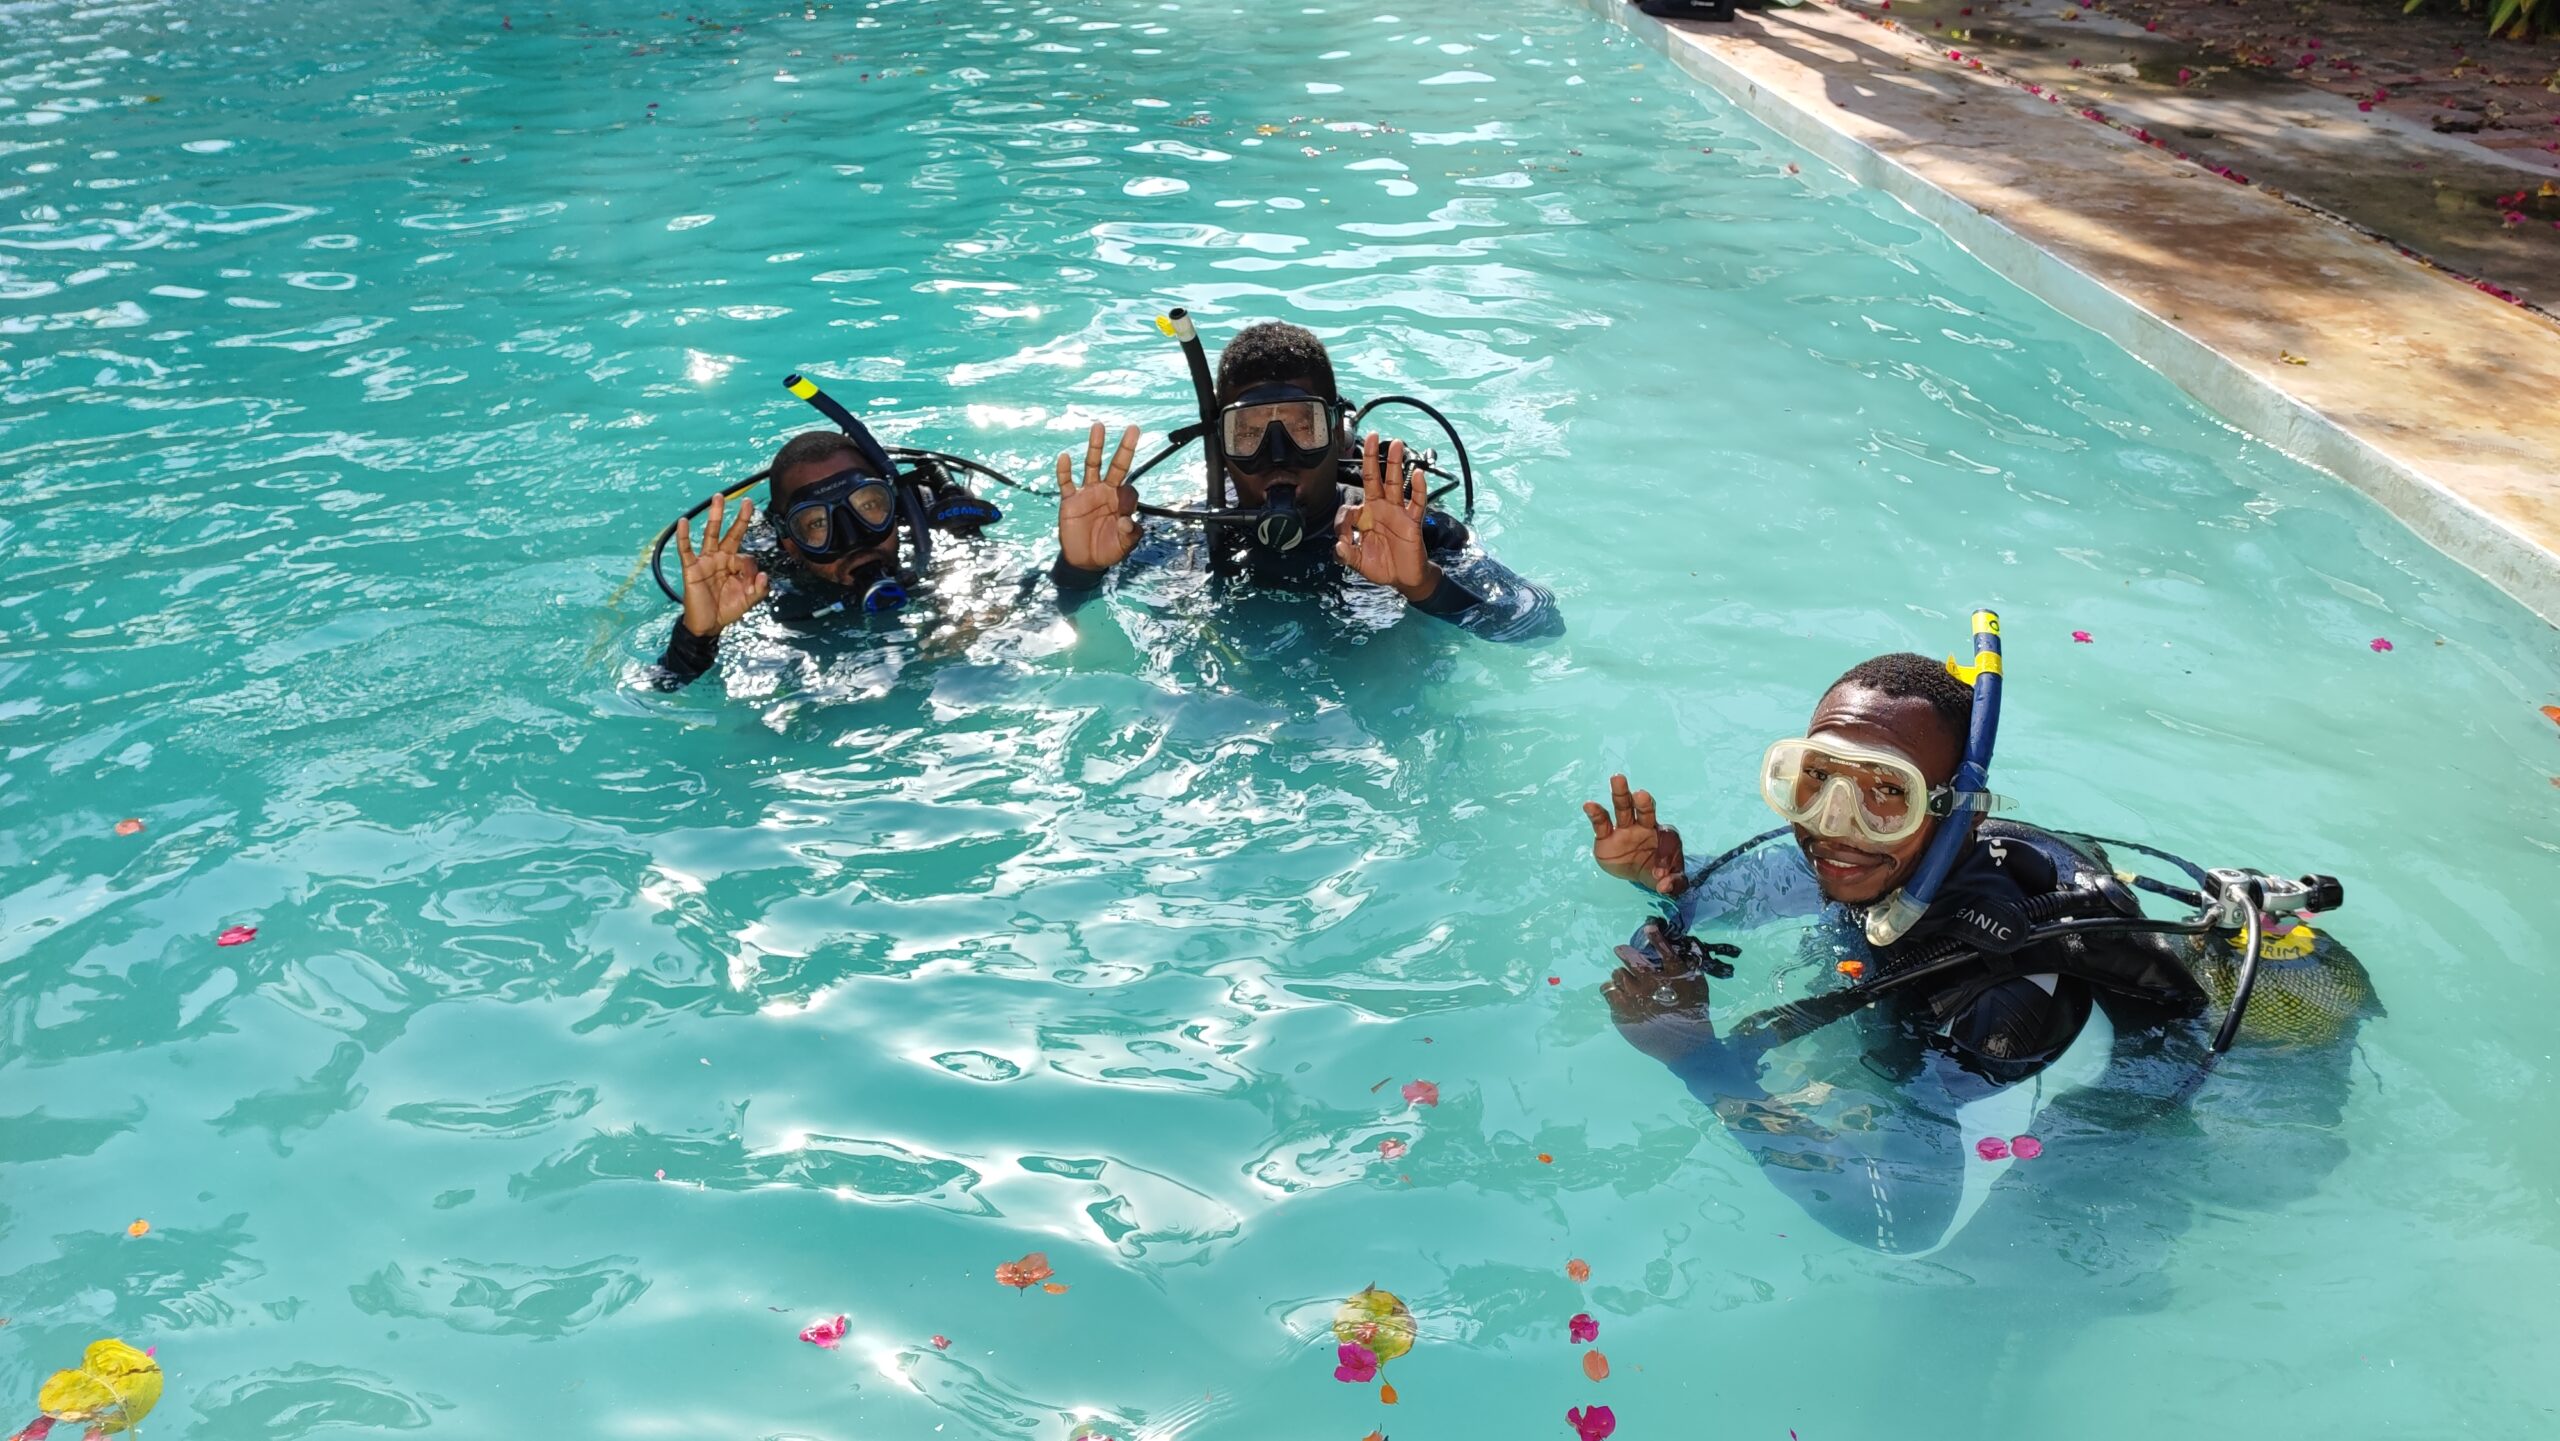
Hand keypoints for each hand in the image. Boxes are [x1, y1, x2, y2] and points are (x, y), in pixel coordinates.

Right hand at [674, 492, 769, 638]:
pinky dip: (683, 536)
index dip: (751, 570)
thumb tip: (764, 575)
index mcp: (735, 565)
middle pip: (731, 533)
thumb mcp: (748, 601)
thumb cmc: (726, 609)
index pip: (747, 557)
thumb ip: (759, 589)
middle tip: (747, 500)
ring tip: (718, 497)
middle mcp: (721, 558)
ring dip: (715, 516)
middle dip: (740, 518)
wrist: (707, 624)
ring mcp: (706, 561)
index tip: (752, 584)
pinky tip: (683, 521)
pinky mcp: (692, 568)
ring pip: (711, 534)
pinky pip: (686, 549)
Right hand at [1056, 422, 1141, 570]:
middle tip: (1134, 428)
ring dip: (1095, 447)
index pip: (1129, 489)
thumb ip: (1129, 535)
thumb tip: (1128, 521)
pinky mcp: (1070, 500)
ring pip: (1092, 464)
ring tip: (1099, 427)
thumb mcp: (1123, 546)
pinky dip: (1064, 471)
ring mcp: (1087, 493)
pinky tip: (1065, 457)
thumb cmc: (1108, 549)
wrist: (1084, 561)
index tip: (1123, 518)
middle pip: (1117, 465)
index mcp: (1121, 501)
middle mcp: (1106, 491)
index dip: (1128, 499)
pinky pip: (1066, 482)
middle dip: (1125, 448)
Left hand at [1333, 433, 1440, 601]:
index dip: (1343, 519)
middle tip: (1372, 436)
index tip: (1344, 536)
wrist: (1405, 578)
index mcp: (1366, 516)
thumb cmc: (1382, 566)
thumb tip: (1338, 546)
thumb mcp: (1359, 563)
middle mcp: (1381, 509)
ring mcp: (1398, 513)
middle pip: (1375, 478)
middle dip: (1372, 458)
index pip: (1351, 506)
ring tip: (1396, 444)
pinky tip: (1418, 474)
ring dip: (1395, 464)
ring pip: (1396, 483)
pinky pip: (1417, 502)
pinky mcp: (1412, 521)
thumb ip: (1347, 554)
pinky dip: (1419, 489)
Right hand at [1582, 774, 1687, 895]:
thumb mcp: (1671, 881)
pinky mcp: (1606, 836)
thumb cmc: (1657, 872)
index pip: (1666, 837)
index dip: (1664, 855)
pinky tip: (1589, 804)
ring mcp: (1625, 829)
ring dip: (1621, 794)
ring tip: (1617, 779)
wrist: (1637, 874)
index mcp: (1664, 835)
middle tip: (1641, 794)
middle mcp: (1645, 826)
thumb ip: (1674, 883)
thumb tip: (1664, 886)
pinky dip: (1596, 813)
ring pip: (1623, 808)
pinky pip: (1601, 822)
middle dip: (1644, 802)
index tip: (1659, 875)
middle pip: (1645, 810)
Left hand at [1602, 923, 1717, 1060]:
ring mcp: (1636, 999)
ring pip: (1618, 974)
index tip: (1649, 927)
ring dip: (1621, 974)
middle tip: (1621, 951)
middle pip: (1632, 960)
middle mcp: (1653, 985)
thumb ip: (1689, 965)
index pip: (1664, 950)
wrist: (1686, 1048)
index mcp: (1675, 977)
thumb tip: (1686, 943)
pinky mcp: (1623, 1013)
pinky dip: (1611, 988)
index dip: (1656, 936)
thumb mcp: (1699, 986)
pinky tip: (1618, 992)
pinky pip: (1608, 991)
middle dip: (1625, 952)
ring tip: (1625, 979)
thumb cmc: (1694, 1014)